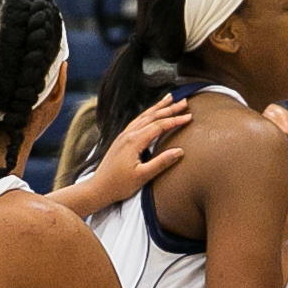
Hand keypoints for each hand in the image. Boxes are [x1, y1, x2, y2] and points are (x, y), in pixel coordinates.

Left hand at [81, 93, 190, 207]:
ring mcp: (123, 135)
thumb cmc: (119, 185)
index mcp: (133, 141)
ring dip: (158, 107)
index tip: (189, 116)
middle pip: (152, 116)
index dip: (175, 120)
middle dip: (169, 108)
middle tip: (184, 102)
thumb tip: (180, 151)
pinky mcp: (121, 140)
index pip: (159, 125)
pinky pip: (137, 121)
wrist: (98, 188)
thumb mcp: (143, 176)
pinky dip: (148, 114)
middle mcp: (128, 134)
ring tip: (169, 99)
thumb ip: (161, 162)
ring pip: (143, 116)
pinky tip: (151, 113)